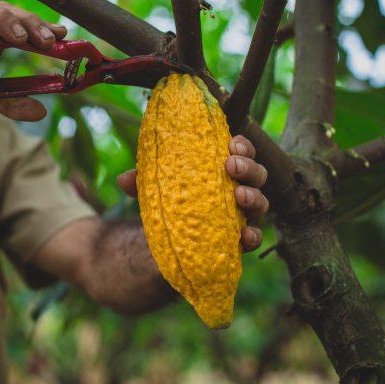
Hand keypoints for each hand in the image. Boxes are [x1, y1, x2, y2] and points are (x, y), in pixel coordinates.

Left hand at [116, 135, 267, 252]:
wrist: (166, 241)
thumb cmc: (168, 202)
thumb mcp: (153, 188)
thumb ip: (141, 181)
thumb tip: (124, 179)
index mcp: (221, 169)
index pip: (241, 152)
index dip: (242, 146)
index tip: (231, 142)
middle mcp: (238, 189)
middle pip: (257, 174)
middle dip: (249, 167)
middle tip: (231, 165)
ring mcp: (242, 216)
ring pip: (261, 203)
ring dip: (254, 197)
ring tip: (239, 195)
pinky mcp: (239, 241)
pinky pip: (254, 239)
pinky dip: (253, 236)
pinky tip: (245, 235)